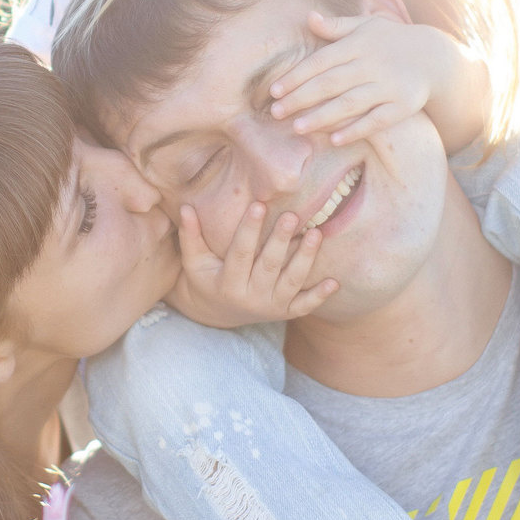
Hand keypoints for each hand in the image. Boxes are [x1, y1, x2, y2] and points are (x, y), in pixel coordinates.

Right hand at [169, 202, 338, 327]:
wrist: (218, 315)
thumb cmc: (206, 280)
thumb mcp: (194, 262)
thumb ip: (190, 236)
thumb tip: (185, 207)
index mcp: (227, 283)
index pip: (240, 253)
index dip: (249, 230)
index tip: (259, 204)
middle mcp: (250, 297)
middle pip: (269, 266)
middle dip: (281, 241)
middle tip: (293, 215)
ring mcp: (270, 307)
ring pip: (290, 283)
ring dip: (305, 259)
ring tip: (316, 233)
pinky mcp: (285, 313)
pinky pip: (304, 306)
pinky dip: (319, 296)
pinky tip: (334, 281)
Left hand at [267, 12, 461, 147]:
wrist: (434, 56)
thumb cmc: (390, 40)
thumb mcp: (366, 26)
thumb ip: (336, 26)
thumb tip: (308, 18)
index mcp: (359, 44)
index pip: (322, 61)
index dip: (297, 76)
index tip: (274, 91)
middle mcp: (372, 64)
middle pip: (331, 83)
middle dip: (301, 98)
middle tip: (276, 113)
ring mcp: (389, 86)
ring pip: (350, 104)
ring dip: (322, 117)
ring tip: (298, 128)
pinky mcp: (403, 106)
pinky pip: (377, 121)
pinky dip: (356, 130)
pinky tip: (335, 140)